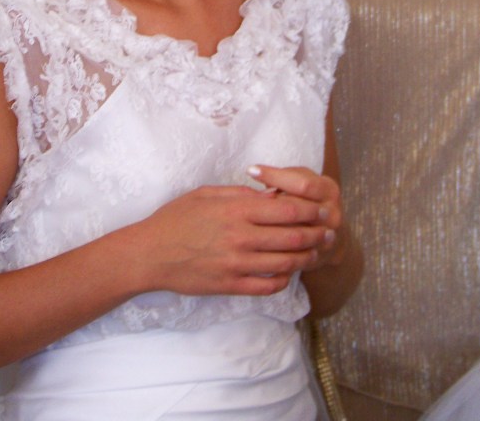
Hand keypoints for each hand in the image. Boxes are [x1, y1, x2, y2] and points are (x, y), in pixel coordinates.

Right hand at [136, 179, 327, 298]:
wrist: (150, 254)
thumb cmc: (176, 218)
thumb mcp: (206, 194)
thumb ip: (240, 194)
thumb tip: (270, 194)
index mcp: (236, 210)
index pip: (286, 210)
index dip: (309, 210)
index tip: (321, 209)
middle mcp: (241, 237)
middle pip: (292, 236)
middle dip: (315, 233)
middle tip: (328, 231)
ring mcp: (237, 264)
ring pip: (285, 263)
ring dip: (305, 257)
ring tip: (316, 253)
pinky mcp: (231, 285)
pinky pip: (267, 286)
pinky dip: (283, 280)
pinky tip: (289, 273)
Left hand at [247, 163, 345, 268]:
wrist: (329, 237)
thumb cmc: (306, 200)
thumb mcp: (301, 182)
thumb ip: (283, 177)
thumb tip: (255, 172)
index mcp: (328, 189)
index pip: (302, 183)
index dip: (275, 176)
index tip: (251, 170)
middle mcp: (332, 214)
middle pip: (297, 209)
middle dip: (268, 205)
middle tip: (241, 200)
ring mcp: (327, 238)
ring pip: (293, 234)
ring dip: (268, 228)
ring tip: (243, 221)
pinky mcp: (317, 257)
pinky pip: (293, 254)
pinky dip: (273, 248)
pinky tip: (252, 245)